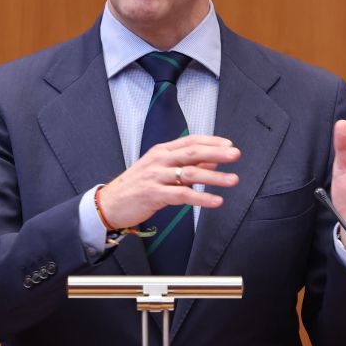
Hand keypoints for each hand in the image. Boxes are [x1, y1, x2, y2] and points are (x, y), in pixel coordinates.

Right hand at [98, 134, 240, 229]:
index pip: (190, 141)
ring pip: (189, 174)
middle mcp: (159, 160)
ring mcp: (155, 177)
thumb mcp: (161, 171)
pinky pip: (182, 195)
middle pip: (192, 153)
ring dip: (214, 177)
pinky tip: (216, 201)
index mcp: (161, 152)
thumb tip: (212, 161)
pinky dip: (201, 198)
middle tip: (235, 154)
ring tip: (232, 180)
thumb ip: (186, 165)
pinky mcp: (153, 194)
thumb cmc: (136, 187)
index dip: (211, 141)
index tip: (229, 144)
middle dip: (216, 152)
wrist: (109, 204)